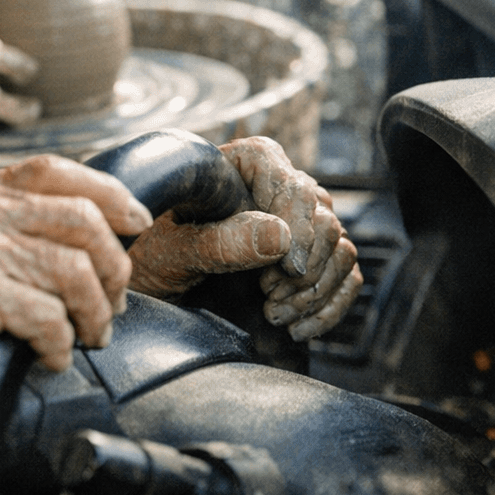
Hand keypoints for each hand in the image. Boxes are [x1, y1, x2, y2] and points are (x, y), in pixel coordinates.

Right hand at [0, 156, 153, 396]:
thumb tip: (60, 248)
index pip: (57, 170)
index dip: (110, 195)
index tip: (136, 223)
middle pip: (82, 222)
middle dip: (114, 268)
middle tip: (110, 306)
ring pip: (75, 270)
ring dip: (95, 313)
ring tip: (85, 337)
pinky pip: (47, 316)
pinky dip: (60, 344)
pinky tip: (48, 358)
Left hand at [125, 135, 362, 339]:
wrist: (150, 294)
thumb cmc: (148, 258)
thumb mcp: (171, 252)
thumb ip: (219, 243)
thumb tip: (280, 236)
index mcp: (238, 167)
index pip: (287, 179)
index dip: (296, 221)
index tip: (288, 267)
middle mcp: (272, 189)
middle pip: (321, 216)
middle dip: (304, 265)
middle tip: (269, 295)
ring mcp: (294, 225)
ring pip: (339, 246)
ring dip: (314, 289)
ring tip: (275, 314)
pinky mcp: (306, 260)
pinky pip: (346, 275)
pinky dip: (330, 306)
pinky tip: (298, 327)